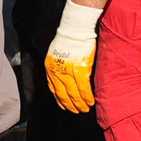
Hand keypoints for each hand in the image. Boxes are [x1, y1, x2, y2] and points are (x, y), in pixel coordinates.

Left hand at [45, 0, 103, 114]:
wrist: (74, 29)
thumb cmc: (68, 39)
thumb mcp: (57, 53)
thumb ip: (60, 66)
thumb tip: (65, 77)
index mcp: (50, 67)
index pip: (53, 88)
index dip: (59, 98)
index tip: (63, 105)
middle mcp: (56, 71)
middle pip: (62, 93)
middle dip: (69, 104)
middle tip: (76, 111)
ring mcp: (67, 72)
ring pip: (73, 93)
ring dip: (79, 103)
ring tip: (84, 109)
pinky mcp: (79, 70)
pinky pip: (83, 88)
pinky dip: (86, 97)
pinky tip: (90, 102)